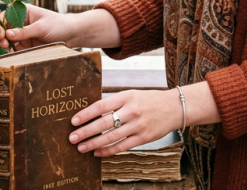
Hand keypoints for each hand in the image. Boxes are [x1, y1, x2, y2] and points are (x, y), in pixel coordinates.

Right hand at [0, 4, 74, 49]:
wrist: (72, 35)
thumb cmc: (59, 25)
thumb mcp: (41, 27)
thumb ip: (24, 32)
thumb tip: (7, 35)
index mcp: (22, 11)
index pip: (4, 16)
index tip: (2, 35)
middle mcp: (20, 22)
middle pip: (2, 29)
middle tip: (5, 45)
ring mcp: (22, 34)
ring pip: (5, 39)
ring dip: (3, 45)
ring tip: (8, 50)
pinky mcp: (25, 45)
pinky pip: (13, 48)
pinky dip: (10, 52)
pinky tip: (12, 54)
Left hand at [68, 90, 182, 156]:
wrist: (174, 107)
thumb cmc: (148, 100)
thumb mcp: (131, 94)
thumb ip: (114, 102)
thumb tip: (91, 111)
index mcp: (126, 96)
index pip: (101, 105)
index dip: (86, 114)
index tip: (73, 121)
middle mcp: (131, 110)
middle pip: (104, 122)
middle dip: (86, 131)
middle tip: (72, 138)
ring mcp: (138, 125)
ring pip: (111, 137)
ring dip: (94, 143)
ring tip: (81, 147)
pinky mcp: (144, 138)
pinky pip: (122, 146)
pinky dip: (108, 151)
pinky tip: (97, 152)